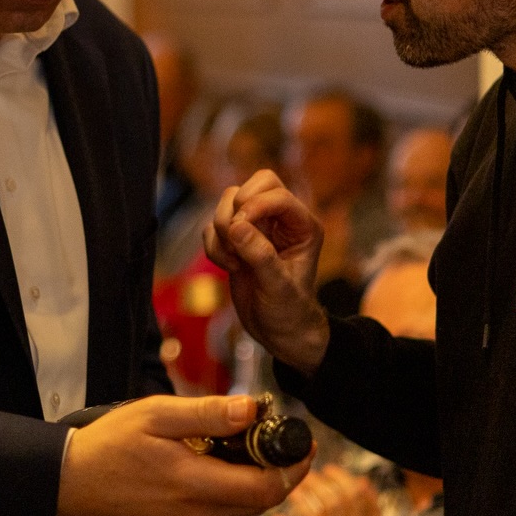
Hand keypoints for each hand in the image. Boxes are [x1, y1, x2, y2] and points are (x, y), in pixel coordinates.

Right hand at [59, 392, 310, 515]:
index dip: (294, 467)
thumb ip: (207, 414)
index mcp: (196, 486)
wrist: (63, 484)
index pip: (267, 487)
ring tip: (257, 456)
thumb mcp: (156, 416)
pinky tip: (231, 491)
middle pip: (259, 505)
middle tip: (286, 443)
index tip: (306, 443)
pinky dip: (232, 512)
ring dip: (257, 490)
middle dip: (281, 475)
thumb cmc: (107, 445)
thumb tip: (252, 409)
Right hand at [204, 171, 329, 370]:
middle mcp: (281, 221)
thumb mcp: (279, 287)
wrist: (278, 331)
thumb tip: (236, 227)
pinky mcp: (236, 240)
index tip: (240, 229)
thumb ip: (260, 255)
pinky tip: (229, 267)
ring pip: (229, 202)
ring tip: (234, 260)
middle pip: (255, 184)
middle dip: (236, 209)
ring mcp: (258, 228)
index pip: (276, 192)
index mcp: (302, 226)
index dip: (255, 205)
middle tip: (235, 237)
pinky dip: (213, 245)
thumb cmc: (289, 312)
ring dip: (222, 230)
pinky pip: (214, 226)